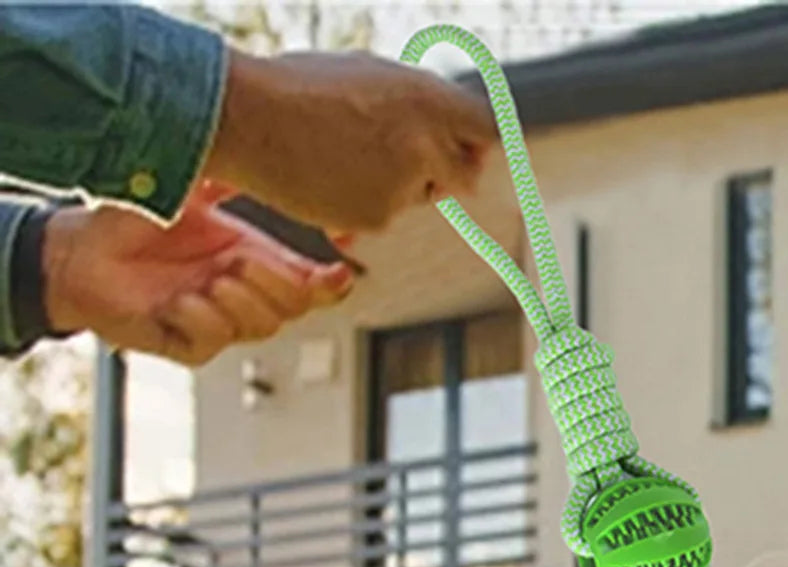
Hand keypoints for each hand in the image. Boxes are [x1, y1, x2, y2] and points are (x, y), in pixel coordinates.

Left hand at [42, 196, 354, 365]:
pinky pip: (211, 342)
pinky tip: (179, 301)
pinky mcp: (188, 344)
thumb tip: (273, 144)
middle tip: (242, 261)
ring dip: (242, 303)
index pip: (311, 283)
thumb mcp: (192, 187)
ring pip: (261, 326)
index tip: (337, 268)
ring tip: (213, 280)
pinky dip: (199, 318)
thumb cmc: (130, 221)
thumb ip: (234, 174)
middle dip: (278, 285)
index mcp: (254, 259)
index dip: (331, 281)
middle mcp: (242, 293)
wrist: (77, 252)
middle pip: (295, 307)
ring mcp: (219, 322)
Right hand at [202, 49, 497, 233]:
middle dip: (448, 177)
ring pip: (418, 197)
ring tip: (343, 157)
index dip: (478, 144)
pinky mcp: (381, 217)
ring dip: (396, 187)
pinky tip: (326, 180)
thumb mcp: (370, 76)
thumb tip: (455, 131)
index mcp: (427, 97)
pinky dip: (362, 206)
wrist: (249, 119)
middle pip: (467, 176)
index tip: (467, 152)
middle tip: (414, 170)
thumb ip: (418, 105)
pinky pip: (383, 217)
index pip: (487, 130)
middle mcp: (426, 141)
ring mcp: (405, 183)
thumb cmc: (302, 88)